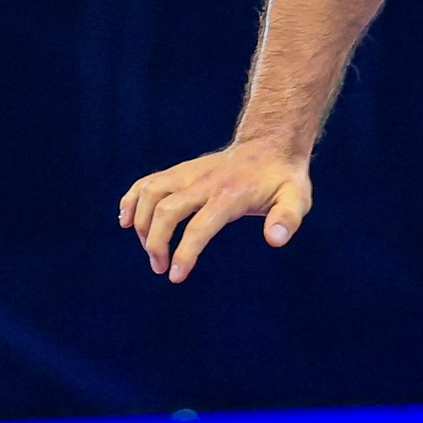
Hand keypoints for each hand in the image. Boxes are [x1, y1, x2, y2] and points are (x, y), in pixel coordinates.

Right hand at [120, 142, 313, 282]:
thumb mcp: (297, 198)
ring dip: (140, 223)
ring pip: (150, 194)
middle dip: (156, 243)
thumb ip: (288, 219)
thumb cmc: (283, 179)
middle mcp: (203, 182)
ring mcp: (188, 174)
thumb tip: (275, 240)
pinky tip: (124, 220)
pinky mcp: (180, 171)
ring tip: (148, 250)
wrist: (270, 145)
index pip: (200, 226)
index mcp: (229, 195)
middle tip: (160, 268)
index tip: (175, 276)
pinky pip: (147, 182)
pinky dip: (130, 199)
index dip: (185, 253)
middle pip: (166, 211)